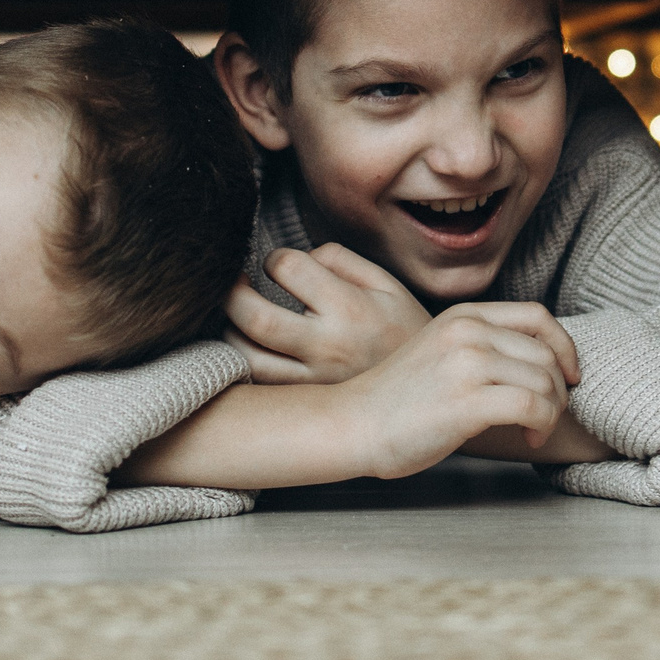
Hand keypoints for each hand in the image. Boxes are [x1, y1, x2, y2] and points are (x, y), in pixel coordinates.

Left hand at [225, 244, 432, 383]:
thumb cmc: (403, 331)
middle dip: (231, 293)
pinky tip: (249, 346)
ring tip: (237, 318)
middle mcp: (328, 347)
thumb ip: (340, 260)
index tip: (275, 263)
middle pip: (255, 317)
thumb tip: (299, 258)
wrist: (429, 391)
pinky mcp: (306, 402)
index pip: (289, 269)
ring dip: (230, 332)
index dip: (274, 258)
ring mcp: (313, 380)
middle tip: (233, 284)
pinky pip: (259, 384)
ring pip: (247, 358)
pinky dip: (243, 363)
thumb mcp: (386, 283)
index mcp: (349, 308)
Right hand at [335, 304, 582, 478]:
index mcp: (463, 316)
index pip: (538, 316)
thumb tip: (543, 365)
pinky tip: (527, 439)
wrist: (352, 423)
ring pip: (545, 381)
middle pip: (546, 354)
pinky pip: (532, 406)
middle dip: (559, 390)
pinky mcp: (466, 401)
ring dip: (552, 412)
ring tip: (534, 430)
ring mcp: (466, 364)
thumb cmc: (397, 400)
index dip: (565, 347)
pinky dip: (542, 426)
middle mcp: (467, 332)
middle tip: (546, 416)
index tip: (569, 376)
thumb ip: (484, 347)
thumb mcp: (441, 352)